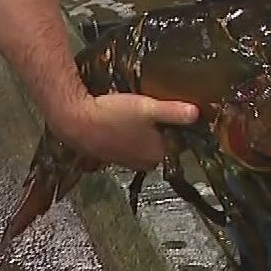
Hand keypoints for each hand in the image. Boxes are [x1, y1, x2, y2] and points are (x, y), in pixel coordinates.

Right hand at [51, 93, 198, 171]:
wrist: (74, 121)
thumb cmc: (111, 116)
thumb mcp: (147, 108)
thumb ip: (173, 112)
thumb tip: (196, 113)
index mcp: (157, 155)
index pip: (178, 142)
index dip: (177, 125)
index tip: (172, 111)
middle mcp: (143, 163)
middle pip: (162, 143)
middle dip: (160, 128)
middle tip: (153, 107)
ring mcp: (126, 161)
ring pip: (143, 144)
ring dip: (142, 131)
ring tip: (135, 112)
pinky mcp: (111, 156)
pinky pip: (127, 145)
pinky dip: (127, 134)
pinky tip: (120, 120)